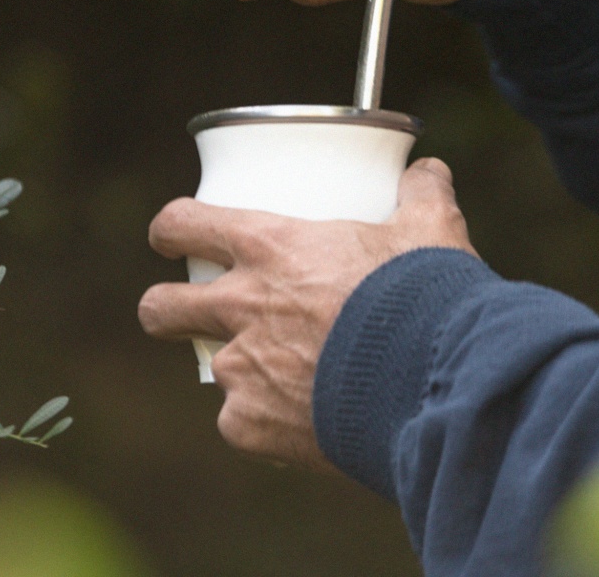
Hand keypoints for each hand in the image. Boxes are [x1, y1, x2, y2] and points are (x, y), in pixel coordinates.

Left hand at [138, 158, 474, 470]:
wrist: (437, 384)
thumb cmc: (424, 297)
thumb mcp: (429, 230)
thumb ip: (422, 194)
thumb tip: (430, 171)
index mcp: (268, 246)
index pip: (182, 224)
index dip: (171, 229)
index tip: (173, 238)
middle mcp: (241, 305)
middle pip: (160, 306)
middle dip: (167, 307)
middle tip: (191, 311)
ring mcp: (241, 369)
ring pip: (211, 368)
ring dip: (238, 369)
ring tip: (283, 376)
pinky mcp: (252, 426)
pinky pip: (241, 422)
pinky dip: (265, 420)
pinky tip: (301, 418)